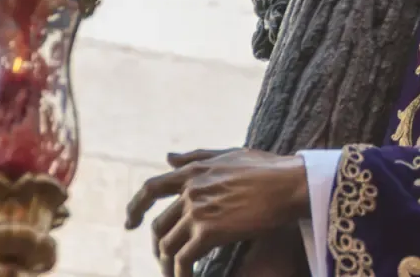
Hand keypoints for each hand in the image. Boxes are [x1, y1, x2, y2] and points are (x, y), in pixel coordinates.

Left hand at [124, 148, 309, 276]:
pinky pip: (184, 259)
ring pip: (167, 245)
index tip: (130, 223)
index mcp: (193, 170)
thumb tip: (167, 157)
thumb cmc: (268, 168)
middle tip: (163, 260)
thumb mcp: (229, 154)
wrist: (289, 183)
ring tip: (175, 275)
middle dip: (157, 246)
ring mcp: (197, 210)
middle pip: (159, 225)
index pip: (150, 189)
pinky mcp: (208, 231)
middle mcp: (189, 189)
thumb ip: (196, 156)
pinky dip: (181, 274)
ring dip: (167, 265)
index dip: (135, 207)